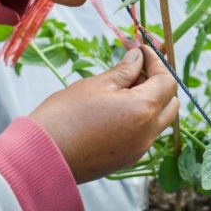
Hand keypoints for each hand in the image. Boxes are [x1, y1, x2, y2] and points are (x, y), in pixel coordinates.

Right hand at [29, 46, 178, 182]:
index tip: (141, 50)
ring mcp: (138, 149)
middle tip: (135, 68)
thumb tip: (138, 56)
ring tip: (122, 87)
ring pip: (159, 120)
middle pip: (170, 102)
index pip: (167, 81)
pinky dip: (140, 117)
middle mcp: (148, 133)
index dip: (157, 62)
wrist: (41, 157)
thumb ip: (125, 70)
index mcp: (144, 110)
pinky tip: (116, 107)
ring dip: (150, 100)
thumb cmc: (66, 115)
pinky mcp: (126, 159)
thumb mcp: (98, 84)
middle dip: (158, 82)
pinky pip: (145, 134)